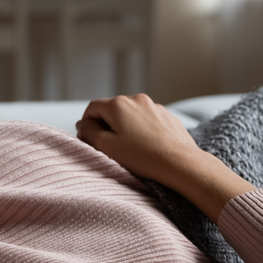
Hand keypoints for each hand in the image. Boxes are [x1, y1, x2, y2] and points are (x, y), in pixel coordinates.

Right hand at [76, 94, 255, 221]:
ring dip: (124, 128)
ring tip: (129, 149)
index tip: (90, 140)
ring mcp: (154, 106)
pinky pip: (146, 120)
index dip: (86, 124)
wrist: (179, 163)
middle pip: (111, 109)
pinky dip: (141, 130)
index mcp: (118, 104)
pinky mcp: (166, 116)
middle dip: (106, 126)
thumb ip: (88, 131)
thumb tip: (83, 124)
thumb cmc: (142, 156)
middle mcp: (136, 99)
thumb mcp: (105, 146)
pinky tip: (145, 147)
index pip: (92, 108)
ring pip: (129, 114)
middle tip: (109, 147)